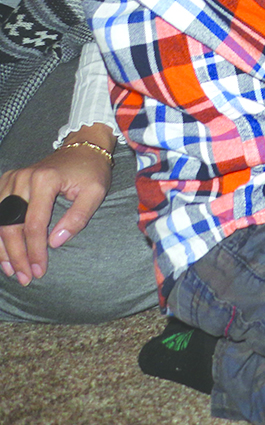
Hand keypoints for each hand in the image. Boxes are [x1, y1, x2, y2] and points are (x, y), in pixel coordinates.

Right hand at [0, 139, 112, 285]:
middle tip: (25, 277)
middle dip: (17, 254)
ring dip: (2, 248)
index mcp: (45, 180)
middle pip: (11, 224)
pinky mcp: (6, 182)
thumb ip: (77, 217)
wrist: (81, 148)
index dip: (35, 250)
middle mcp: (22, 178)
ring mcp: (10, 179)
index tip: (39, 270)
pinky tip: (2, 252)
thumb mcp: (95, 192)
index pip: (34, 223)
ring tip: (11, 271)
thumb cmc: (91, 171)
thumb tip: (55, 242)